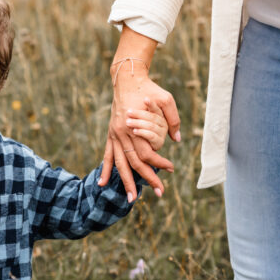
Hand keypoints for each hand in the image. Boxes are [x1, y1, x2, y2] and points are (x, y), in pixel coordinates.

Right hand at [99, 64, 179, 201]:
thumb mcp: (166, 99)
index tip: (171, 169)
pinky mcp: (111, 135)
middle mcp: (122, 134)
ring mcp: (114, 135)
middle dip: (147, 179)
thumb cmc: (148, 89)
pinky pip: (107, 156)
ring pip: (120, 164)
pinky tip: (103, 184)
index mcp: (135, 126)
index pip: (147, 152)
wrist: (127, 80)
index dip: (159, 163)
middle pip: (135, 163)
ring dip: (126, 182)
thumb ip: (173, 119)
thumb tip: (177, 138)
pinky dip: (105, 170)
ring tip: (132, 199)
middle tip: (160, 193)